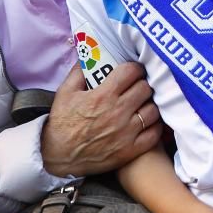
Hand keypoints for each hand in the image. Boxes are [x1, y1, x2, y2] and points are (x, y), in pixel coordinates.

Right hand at [40, 61, 161, 175]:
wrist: (58, 156)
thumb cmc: (62, 122)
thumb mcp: (65, 92)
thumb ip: (79, 71)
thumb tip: (91, 55)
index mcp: (103, 95)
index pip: (131, 72)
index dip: (135, 68)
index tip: (133, 71)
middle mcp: (118, 112)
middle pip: (145, 88)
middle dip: (143, 84)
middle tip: (139, 86)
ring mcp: (126, 132)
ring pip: (153, 110)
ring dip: (150, 104)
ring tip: (144, 103)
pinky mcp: (130, 150)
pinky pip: (154, 134)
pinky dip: (154, 125)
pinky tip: (148, 121)